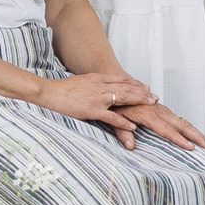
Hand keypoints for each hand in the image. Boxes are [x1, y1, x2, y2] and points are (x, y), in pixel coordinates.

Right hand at [32, 72, 160, 147]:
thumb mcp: (83, 81)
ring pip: (124, 98)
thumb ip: (96, 84)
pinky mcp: (92, 110)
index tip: (147, 88)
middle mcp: (101, 86)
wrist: (49, 92)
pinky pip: (111, 116)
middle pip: (127, 87)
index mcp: (98, 78)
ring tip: (151, 105)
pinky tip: (133, 125)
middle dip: (143, 92)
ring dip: (139, 101)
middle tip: (155, 97)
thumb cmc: (64, 89)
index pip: (122, 80)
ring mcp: (97, 98)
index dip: (136, 84)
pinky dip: (124, 121)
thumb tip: (105, 88)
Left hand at [122, 101, 204, 151]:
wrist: (119, 85)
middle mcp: (158, 110)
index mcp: (147, 114)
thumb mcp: (114, 118)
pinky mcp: (162, 109)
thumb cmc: (116, 103)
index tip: (190, 147)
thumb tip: (130, 146)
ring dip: (195, 131)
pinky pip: (178, 119)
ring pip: (182, 120)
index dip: (179, 139)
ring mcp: (162, 109)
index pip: (167, 129)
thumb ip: (123, 132)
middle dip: (196, 135)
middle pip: (181, 124)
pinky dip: (188, 127)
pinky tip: (194, 134)